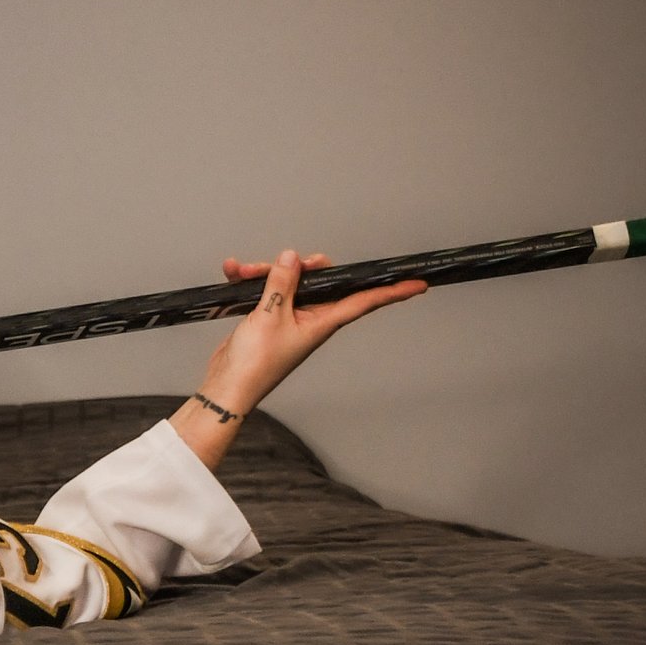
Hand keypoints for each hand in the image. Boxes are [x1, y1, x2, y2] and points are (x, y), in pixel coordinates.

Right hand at [199, 249, 425, 414]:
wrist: (228, 385)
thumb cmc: (255, 364)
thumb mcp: (270, 316)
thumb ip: (282, 283)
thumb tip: (292, 258)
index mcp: (322, 322)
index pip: (365, 302)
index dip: (392, 293)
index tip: (417, 284)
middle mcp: (310, 318)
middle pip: (317, 280)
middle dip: (298, 265)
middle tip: (285, 259)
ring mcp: (289, 318)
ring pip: (287, 282)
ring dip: (264, 273)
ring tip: (244, 271)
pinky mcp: (268, 317)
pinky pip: (266, 291)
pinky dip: (251, 282)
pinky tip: (235, 275)